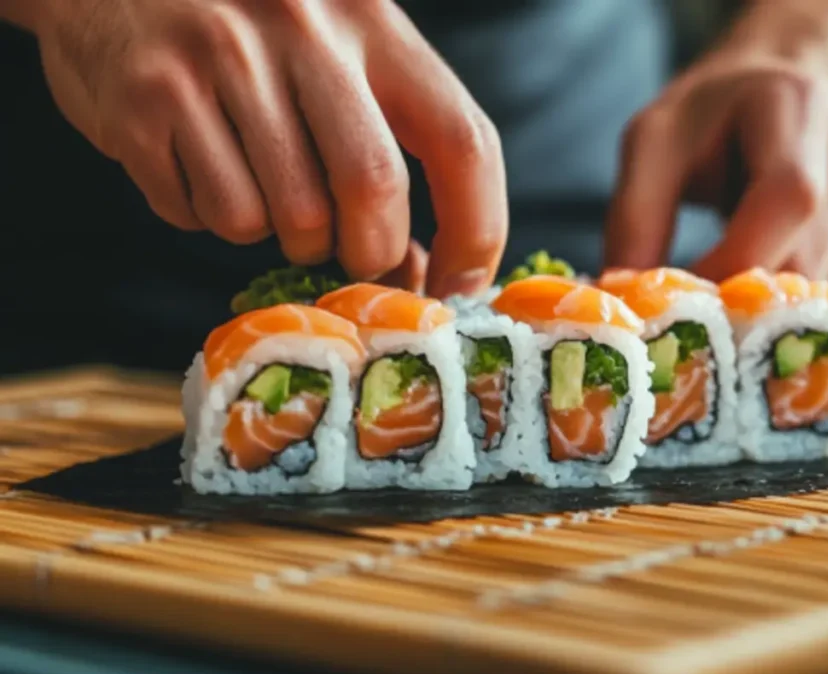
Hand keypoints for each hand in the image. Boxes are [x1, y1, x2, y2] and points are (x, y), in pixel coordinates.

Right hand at [31, 0, 506, 296]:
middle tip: (351, 252)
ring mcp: (216, 61)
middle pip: (372, 190)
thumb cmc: (249, 34)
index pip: (462, 140)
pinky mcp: (145, 101)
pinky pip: (206, 215)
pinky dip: (212, 219)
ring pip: (285, 219)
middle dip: (370, 252)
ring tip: (262, 188)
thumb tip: (421, 268)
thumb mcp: (336, 52)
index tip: (462, 287)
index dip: (476, 231)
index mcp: (369, 19)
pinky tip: (202, 169)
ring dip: (284, 236)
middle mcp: (300, 30)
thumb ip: (387, 140)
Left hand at [603, 3, 827, 292]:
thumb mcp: (653, 143)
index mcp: (799, 106)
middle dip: (740, 304)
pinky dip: (797, 301)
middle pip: (806, 261)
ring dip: (765, 307)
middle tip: (692, 318)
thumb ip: (634, 218)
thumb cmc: (713, 118)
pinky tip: (773, 260)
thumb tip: (624, 303)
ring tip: (727, 279)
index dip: (729, 270)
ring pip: (825, 291)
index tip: (675, 307)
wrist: (790, 87)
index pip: (786, 203)